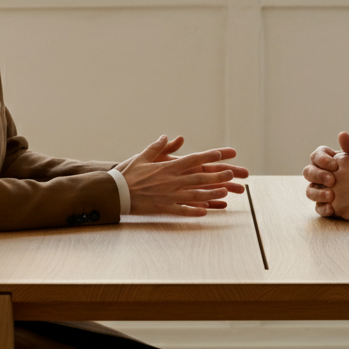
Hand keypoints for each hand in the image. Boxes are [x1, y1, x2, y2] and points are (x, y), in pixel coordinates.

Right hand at [120, 135, 248, 216]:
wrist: (116, 193)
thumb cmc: (128, 174)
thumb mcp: (142, 157)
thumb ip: (157, 147)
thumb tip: (167, 137)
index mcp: (168, 168)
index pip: (192, 160)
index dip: (208, 157)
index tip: (221, 155)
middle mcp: (172, 181)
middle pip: (199, 178)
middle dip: (217, 176)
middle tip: (231, 174)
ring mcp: (169, 195)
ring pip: (195, 194)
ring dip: (212, 193)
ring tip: (225, 192)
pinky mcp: (164, 208)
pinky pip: (182, 210)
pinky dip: (194, 210)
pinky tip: (206, 211)